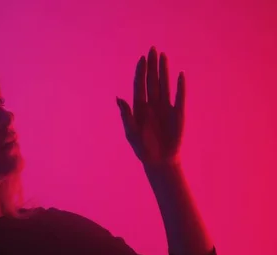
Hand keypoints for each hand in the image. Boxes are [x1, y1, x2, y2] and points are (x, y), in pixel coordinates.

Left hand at [116, 46, 184, 166]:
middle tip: (152, 49)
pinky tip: (180, 75)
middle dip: (152, 65)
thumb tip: (119, 98)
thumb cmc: (143, 148)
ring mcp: (165, 107)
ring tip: (163, 55)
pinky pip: (179, 97)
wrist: (159, 160)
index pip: (139, 85)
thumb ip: (126, 115)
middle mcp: (152, 104)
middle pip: (152, 80)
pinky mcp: (178, 114)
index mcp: (139, 107)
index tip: (141, 59)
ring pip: (164, 84)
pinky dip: (180, 86)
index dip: (140, 72)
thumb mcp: (131, 132)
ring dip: (164, 70)